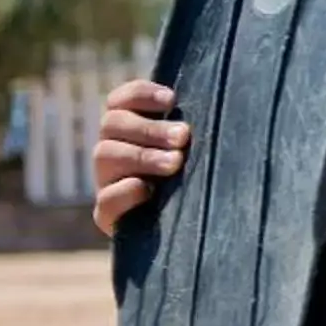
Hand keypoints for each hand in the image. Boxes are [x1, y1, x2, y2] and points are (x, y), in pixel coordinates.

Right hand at [91, 79, 188, 235]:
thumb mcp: (199, 150)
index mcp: (130, 129)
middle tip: (183, 137)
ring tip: (175, 163)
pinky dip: (124, 192)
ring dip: (143, 156)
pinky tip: (147, 189)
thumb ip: (192, 128)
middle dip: (149, 128)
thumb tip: (220, 100)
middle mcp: (113, 151)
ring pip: (105, 154)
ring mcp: (107, 182)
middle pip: (112, 124)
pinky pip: (106, 200)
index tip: (171, 100)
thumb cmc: (202, 179)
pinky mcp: (108, 215)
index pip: (120, 100)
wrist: (193, 230)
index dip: (140, 95)